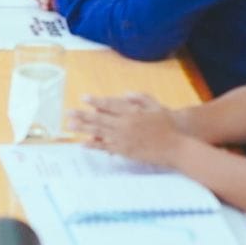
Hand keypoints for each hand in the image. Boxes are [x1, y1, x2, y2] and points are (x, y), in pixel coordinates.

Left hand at [67, 93, 183, 164]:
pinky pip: (107, 147)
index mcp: (133, 112)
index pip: (110, 104)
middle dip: (83, 115)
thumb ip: (141, 98)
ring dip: (84, 128)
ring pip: (100, 132)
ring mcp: (124, 138)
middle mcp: (126, 124)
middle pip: (100, 118)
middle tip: (69, 113)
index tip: (84, 98)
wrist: (176, 147)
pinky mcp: (126, 151)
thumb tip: (125, 93)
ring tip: (70, 126)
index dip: (96, 101)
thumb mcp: (157, 106)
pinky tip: (84, 142)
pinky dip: (94, 144)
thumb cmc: (168, 126)